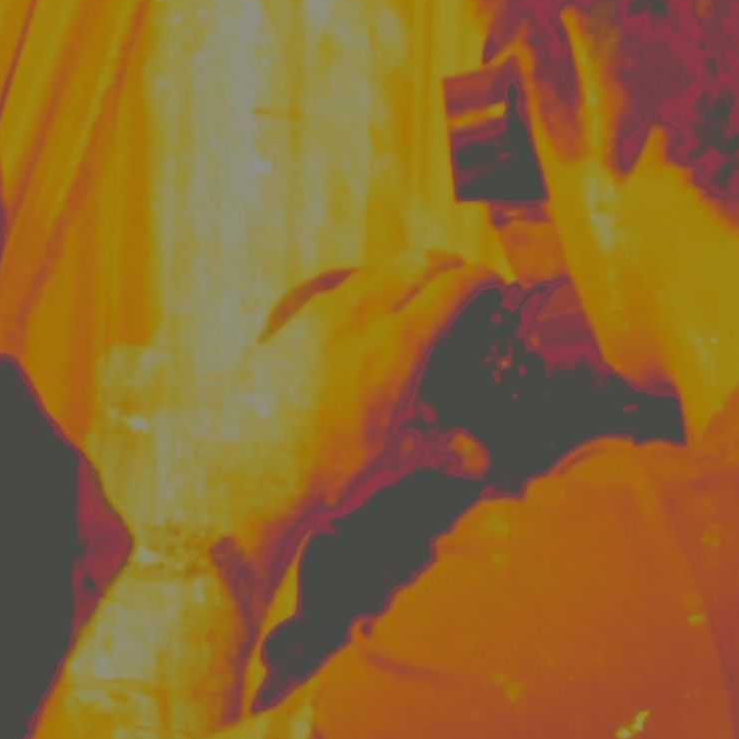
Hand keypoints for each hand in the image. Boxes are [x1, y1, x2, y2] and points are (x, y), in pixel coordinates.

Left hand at [104, 252, 496, 576]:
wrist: (246, 476)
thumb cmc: (327, 473)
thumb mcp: (393, 461)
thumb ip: (442, 447)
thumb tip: (481, 460)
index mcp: (399, 343)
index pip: (452, 287)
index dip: (479, 279)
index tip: (492, 284)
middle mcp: (360, 317)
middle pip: (414, 262)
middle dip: (443, 264)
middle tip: (457, 277)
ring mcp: (317, 317)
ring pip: (370, 272)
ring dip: (399, 272)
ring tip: (411, 290)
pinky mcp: (285, 328)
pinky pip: (332, 292)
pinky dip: (358, 290)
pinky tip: (357, 314)